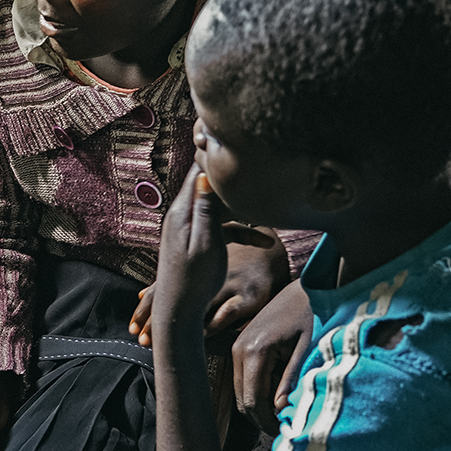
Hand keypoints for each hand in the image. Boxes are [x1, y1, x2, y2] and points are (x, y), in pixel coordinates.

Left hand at [146, 163, 279, 342]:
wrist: (178, 313)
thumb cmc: (194, 280)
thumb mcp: (206, 243)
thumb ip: (206, 210)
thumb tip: (205, 175)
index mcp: (182, 212)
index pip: (198, 172)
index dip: (215, 155)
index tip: (235, 137)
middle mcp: (182, 215)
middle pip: (210, 185)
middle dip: (235, 178)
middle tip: (262, 162)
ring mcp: (188, 227)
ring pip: (218, 205)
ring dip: (242, 207)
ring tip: (271, 203)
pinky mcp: (196, 239)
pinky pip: (220, 226)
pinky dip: (240, 230)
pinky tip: (265, 240)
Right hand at [231, 279, 313, 434]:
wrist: (303, 289)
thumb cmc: (311, 315)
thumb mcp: (306, 348)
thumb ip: (292, 378)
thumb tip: (281, 409)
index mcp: (255, 351)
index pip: (252, 400)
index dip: (266, 421)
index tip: (284, 431)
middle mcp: (239, 350)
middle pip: (242, 400)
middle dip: (261, 417)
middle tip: (284, 426)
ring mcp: (236, 347)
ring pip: (240, 391)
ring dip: (258, 405)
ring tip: (282, 411)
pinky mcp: (239, 346)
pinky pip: (243, 379)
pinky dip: (257, 391)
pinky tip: (277, 392)